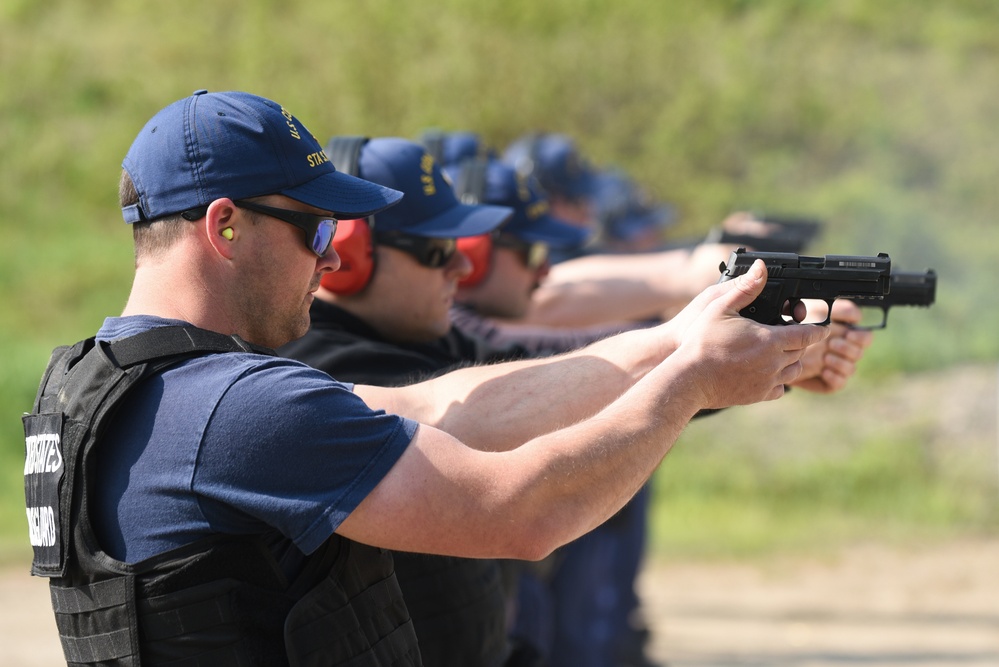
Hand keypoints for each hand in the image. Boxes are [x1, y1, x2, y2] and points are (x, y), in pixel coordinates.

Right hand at [671, 260, 830, 408]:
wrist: (689, 379)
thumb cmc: (701, 342)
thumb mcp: (721, 307)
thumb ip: (746, 288)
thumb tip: (761, 267)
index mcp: (770, 339)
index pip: (807, 334)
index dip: (817, 329)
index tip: (823, 327)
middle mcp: (774, 362)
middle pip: (801, 352)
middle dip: (800, 343)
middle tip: (793, 335)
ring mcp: (767, 381)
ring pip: (793, 372)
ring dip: (791, 361)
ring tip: (781, 353)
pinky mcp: (757, 395)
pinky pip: (780, 389)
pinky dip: (779, 381)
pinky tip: (768, 373)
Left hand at [790, 299, 873, 392]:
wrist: (776, 348)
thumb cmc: (797, 325)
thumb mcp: (814, 311)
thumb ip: (839, 310)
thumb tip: (857, 317)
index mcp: (844, 334)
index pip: (866, 336)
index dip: (861, 336)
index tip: (848, 333)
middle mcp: (842, 351)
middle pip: (860, 352)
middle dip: (847, 348)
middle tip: (831, 344)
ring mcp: (836, 367)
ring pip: (851, 368)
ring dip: (840, 362)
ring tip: (825, 357)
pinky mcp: (828, 381)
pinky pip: (840, 383)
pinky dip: (834, 377)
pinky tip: (824, 370)